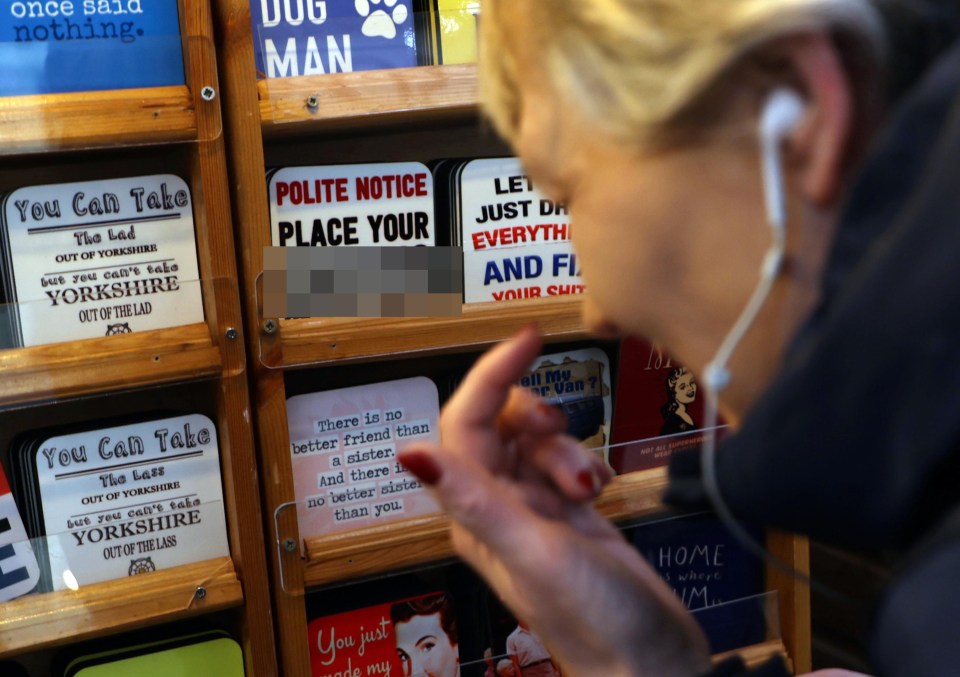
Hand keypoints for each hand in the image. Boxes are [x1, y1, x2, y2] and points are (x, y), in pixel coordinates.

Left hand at [399, 327, 711, 676]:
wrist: (650, 662)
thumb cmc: (593, 621)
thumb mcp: (532, 551)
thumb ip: (474, 499)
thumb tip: (410, 452)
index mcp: (474, 511)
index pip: (465, 423)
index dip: (490, 375)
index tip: (528, 340)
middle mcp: (497, 505)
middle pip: (500, 423)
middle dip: (536, 418)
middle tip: (558, 432)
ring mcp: (534, 508)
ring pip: (538, 441)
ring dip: (567, 449)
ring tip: (588, 489)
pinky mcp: (569, 513)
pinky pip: (566, 461)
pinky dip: (584, 463)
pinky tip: (599, 492)